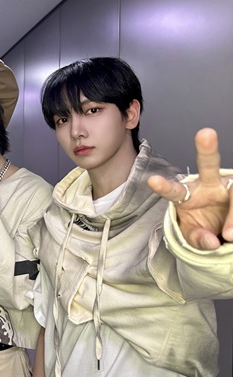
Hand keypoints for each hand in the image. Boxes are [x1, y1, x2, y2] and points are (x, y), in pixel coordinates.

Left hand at [148, 128, 232, 249]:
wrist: (223, 233)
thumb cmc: (204, 229)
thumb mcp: (194, 238)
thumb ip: (197, 239)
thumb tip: (211, 242)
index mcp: (188, 196)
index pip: (175, 191)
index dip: (164, 186)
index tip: (152, 180)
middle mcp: (210, 186)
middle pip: (209, 165)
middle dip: (207, 149)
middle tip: (205, 134)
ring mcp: (230, 188)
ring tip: (229, 235)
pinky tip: (232, 235)